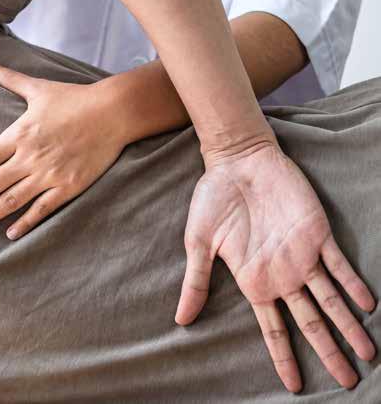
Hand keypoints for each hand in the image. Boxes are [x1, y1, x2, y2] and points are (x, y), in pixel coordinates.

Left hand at [0, 60, 125, 238]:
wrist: (113, 112)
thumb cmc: (75, 98)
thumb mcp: (39, 87)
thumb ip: (9, 78)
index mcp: (19, 134)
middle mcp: (30, 157)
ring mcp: (49, 174)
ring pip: (11, 201)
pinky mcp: (69, 186)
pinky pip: (42, 209)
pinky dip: (25, 222)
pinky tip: (9, 234)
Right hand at [176, 143, 375, 392]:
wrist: (236, 161)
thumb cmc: (212, 199)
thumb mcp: (198, 243)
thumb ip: (196, 281)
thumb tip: (180, 321)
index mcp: (254, 281)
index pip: (273, 328)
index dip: (284, 357)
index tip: (296, 387)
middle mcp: (282, 274)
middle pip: (310, 322)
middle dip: (330, 352)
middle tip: (350, 382)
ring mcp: (302, 255)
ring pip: (331, 300)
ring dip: (349, 326)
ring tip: (368, 354)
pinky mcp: (317, 233)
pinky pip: (339, 264)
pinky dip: (353, 284)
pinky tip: (366, 305)